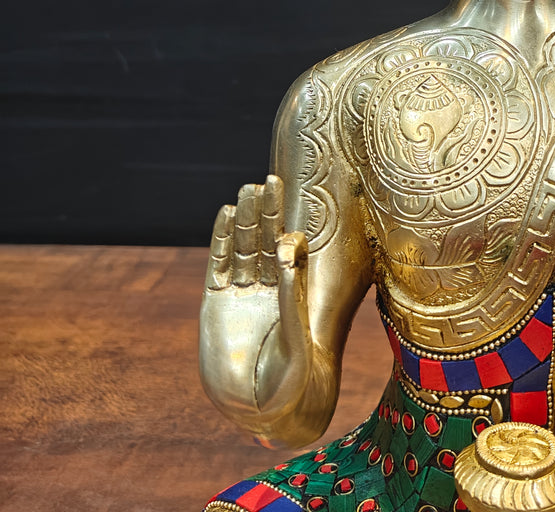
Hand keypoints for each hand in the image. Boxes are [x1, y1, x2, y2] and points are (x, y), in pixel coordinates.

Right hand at [199, 174, 312, 421]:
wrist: (261, 415)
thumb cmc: (293, 380)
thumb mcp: (297, 336)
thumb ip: (292, 295)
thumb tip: (291, 247)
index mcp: (293, 291)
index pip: (288, 247)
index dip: (286, 219)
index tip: (289, 193)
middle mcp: (269, 287)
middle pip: (266, 240)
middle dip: (266, 212)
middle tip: (268, 180)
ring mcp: (242, 293)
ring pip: (244, 248)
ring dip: (245, 219)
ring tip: (247, 190)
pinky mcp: (216, 305)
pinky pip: (219, 266)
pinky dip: (223, 241)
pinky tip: (227, 215)